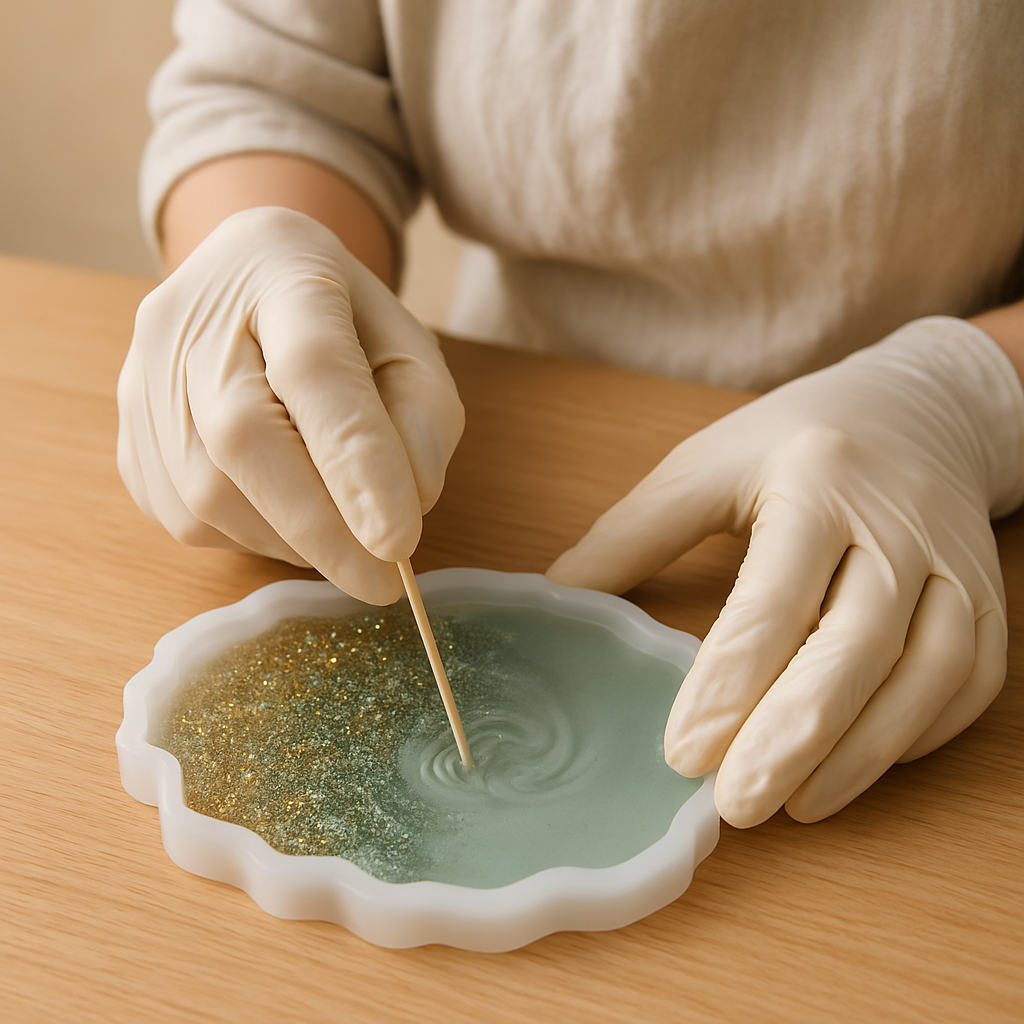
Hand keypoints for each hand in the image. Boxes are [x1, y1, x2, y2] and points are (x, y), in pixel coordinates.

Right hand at [117, 207, 463, 603]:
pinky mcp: (128, 431)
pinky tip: (286, 518)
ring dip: (288, 539)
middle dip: (320, 529)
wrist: (249, 285)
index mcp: (282, 269)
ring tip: (339, 536)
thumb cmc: (343, 323)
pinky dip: (249, 536)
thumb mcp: (410, 349)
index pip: (314, 368)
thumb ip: (424, 417)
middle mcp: (192, 315)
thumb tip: (406, 505)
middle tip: (380, 582)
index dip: (355, 461)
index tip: (398, 541)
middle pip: (242, 436)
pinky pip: (181, 515)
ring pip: (205, 491)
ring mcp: (143, 373)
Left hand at [548, 318, 1023, 825]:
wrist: (919, 409)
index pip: (772, 598)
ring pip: (926, 673)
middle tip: (737, 805)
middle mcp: (895, 525)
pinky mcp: (987, 598)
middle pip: (856, 645)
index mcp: (815, 482)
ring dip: (862, 752)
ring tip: (796, 804)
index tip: (682, 752)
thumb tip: (560, 594)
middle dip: (794, 737)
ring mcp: (953, 564)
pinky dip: (918, 733)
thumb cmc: (797, 440)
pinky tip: (861, 764)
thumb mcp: (706, 463)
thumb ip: (635, 530)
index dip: (728, 682)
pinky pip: (969, 681)